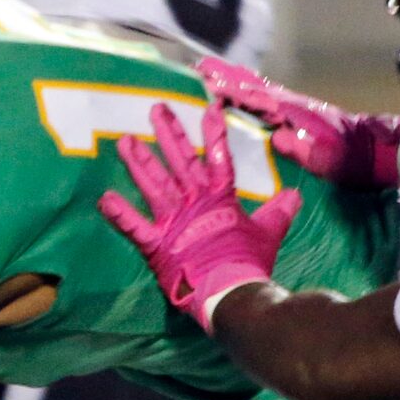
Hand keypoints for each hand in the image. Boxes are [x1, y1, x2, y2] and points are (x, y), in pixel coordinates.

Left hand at [104, 103, 300, 332]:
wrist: (233, 292)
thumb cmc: (250, 262)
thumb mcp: (270, 232)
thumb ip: (278, 211)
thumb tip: (295, 196)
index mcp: (220, 198)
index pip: (218, 157)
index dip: (214, 133)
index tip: (209, 107)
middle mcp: (195, 203)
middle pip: (180, 161)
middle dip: (169, 134)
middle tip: (156, 108)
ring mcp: (174, 222)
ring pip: (154, 185)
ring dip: (139, 163)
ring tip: (124, 141)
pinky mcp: (157, 244)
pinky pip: (134, 227)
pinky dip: (119, 214)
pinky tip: (104, 198)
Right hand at [198, 58, 399, 191]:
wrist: (380, 151)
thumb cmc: (353, 159)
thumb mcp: (327, 161)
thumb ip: (301, 150)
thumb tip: (276, 138)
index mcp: (296, 115)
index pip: (258, 99)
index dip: (232, 90)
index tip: (208, 81)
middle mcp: (294, 105)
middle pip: (256, 86)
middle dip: (229, 76)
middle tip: (201, 64)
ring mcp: (298, 107)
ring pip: (261, 89)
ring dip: (238, 80)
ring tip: (214, 72)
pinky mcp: (301, 113)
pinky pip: (269, 97)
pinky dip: (252, 89)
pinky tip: (244, 91)